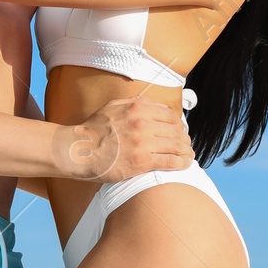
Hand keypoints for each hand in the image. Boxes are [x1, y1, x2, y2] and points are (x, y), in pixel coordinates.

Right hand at [62, 96, 193, 181]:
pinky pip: (170, 161)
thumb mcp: (113, 106)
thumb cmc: (93, 129)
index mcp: (138, 108)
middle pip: (176, 130)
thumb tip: (154, 104)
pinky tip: (185, 164)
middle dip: (184, 139)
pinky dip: (181, 163)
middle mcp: (143, 123)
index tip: (180, 131)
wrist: (78, 150)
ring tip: (188, 156)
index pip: (170, 115)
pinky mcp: (142, 162)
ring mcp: (143, 143)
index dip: (178, 124)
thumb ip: (135, 102)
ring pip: (176, 145)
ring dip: (186, 151)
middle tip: (186, 145)